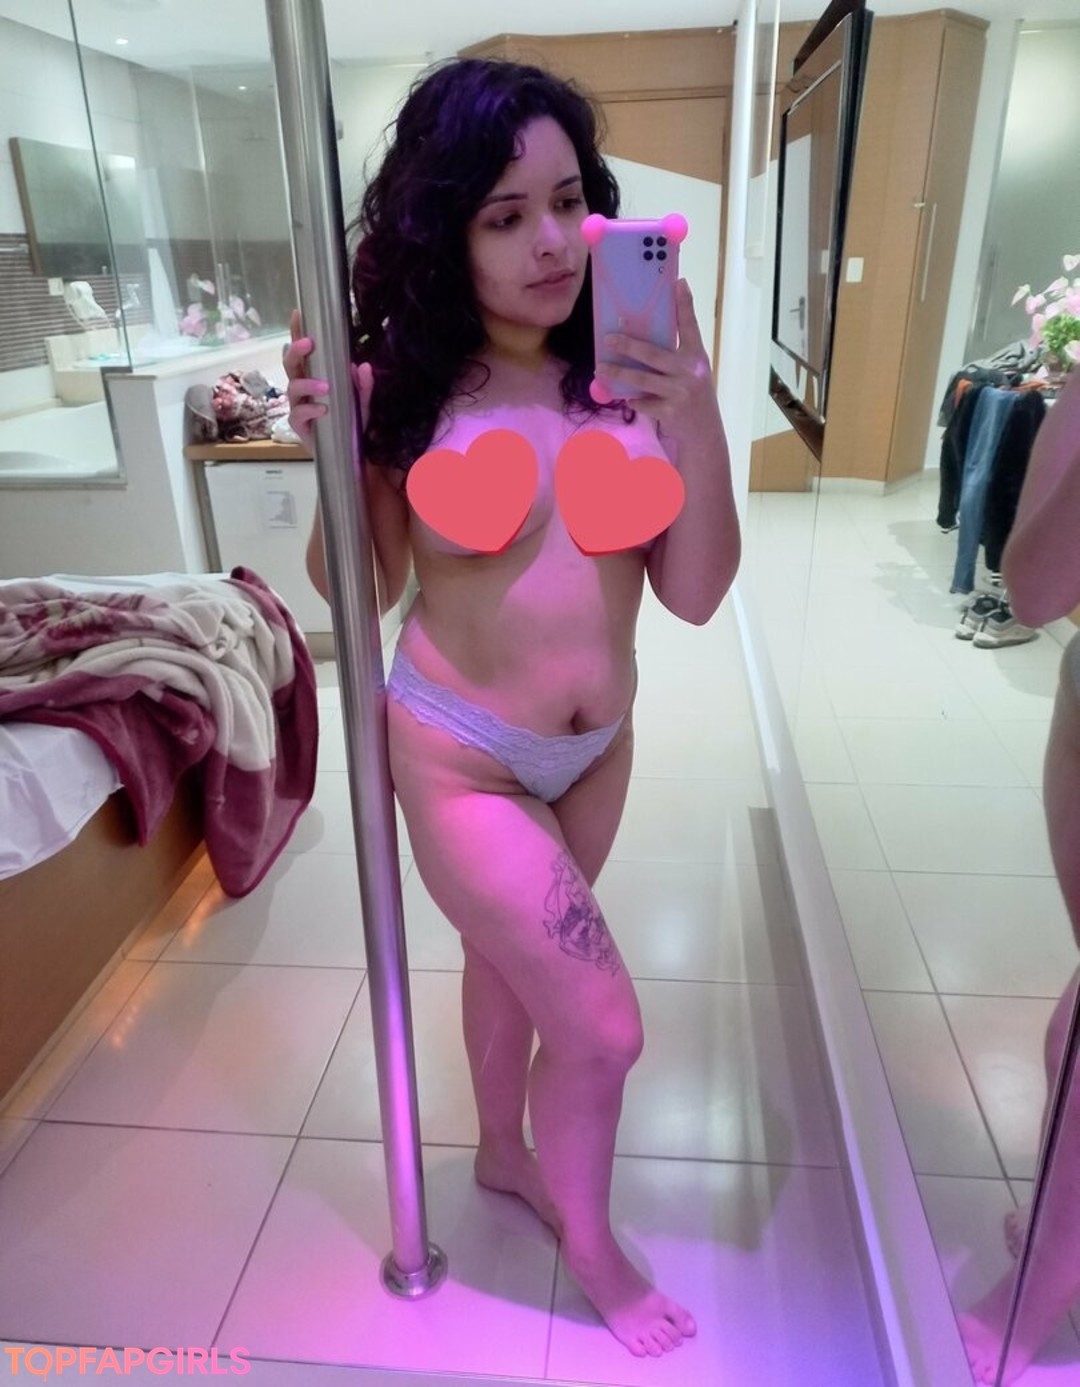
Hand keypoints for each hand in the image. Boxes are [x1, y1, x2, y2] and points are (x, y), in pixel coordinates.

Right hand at [284, 307, 372, 445]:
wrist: (349, 456)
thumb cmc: (349, 423)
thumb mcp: (363, 403)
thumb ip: (364, 386)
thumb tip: (364, 365)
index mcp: (314, 376)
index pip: (304, 351)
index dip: (298, 332)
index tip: (298, 314)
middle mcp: (302, 388)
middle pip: (290, 364)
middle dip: (296, 351)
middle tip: (309, 344)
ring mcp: (298, 406)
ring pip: (292, 388)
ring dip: (307, 383)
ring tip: (325, 386)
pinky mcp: (299, 426)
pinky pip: (298, 414)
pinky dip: (311, 410)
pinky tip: (324, 409)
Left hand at [596, 280, 719, 441]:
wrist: (704, 432)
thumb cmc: (693, 395)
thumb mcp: (692, 371)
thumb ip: (675, 356)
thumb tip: (640, 341)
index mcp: (696, 356)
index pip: (689, 326)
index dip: (684, 304)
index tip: (678, 283)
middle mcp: (690, 371)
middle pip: (652, 354)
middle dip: (627, 346)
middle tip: (608, 338)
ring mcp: (679, 392)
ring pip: (641, 380)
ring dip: (618, 374)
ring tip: (600, 368)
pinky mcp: (669, 412)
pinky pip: (642, 402)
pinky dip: (633, 400)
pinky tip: (628, 398)